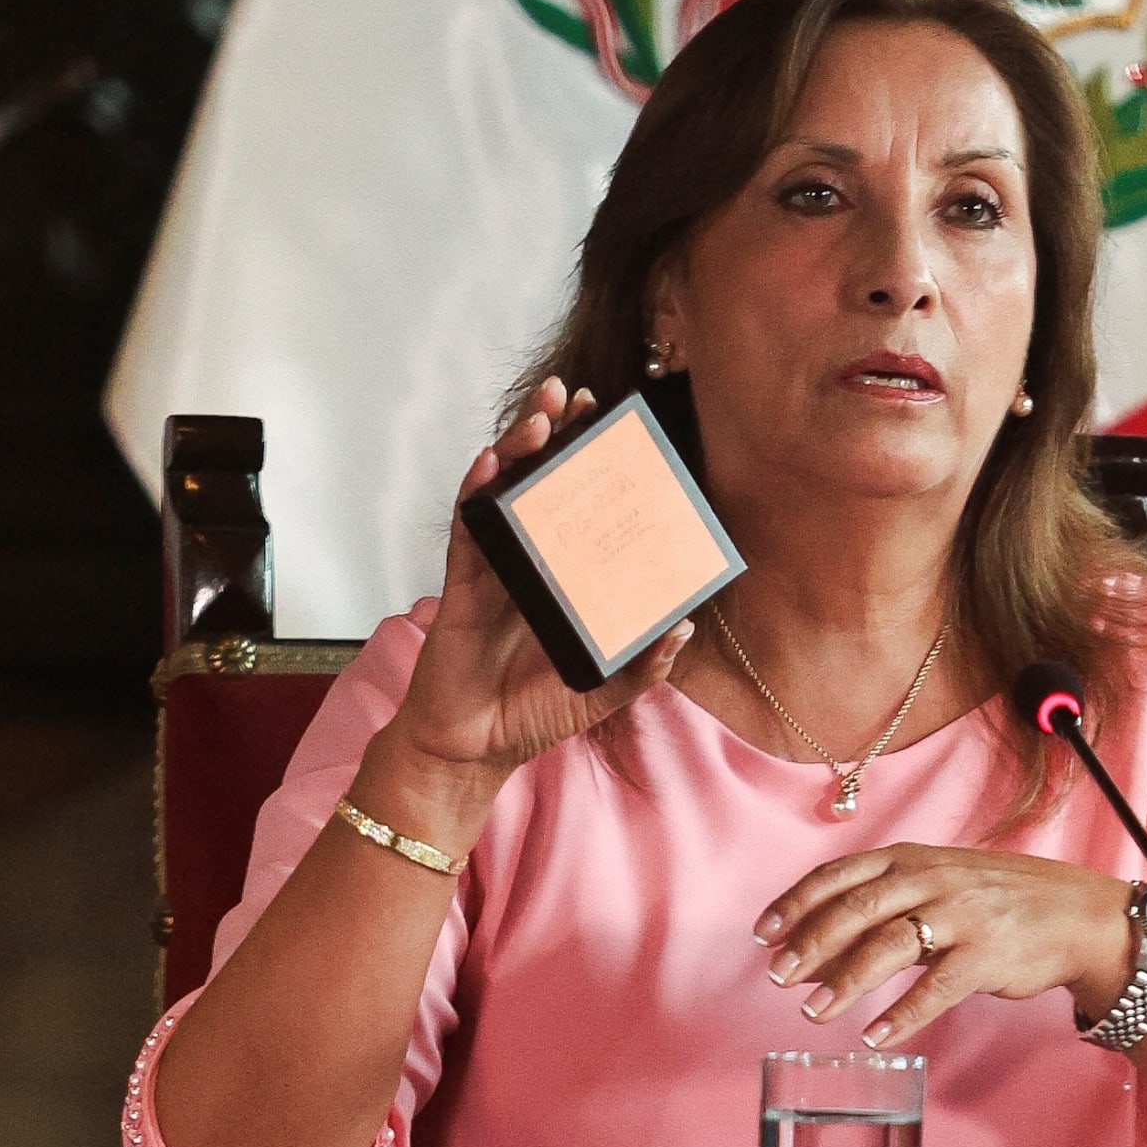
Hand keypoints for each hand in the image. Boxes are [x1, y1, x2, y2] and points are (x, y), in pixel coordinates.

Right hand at [376, 377, 694, 787]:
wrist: (475, 750)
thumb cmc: (535, 713)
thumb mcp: (605, 691)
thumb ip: (644, 665)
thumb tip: (684, 627)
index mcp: (570, 577)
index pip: (588, 507)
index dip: (600, 467)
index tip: (623, 429)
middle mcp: (534, 560)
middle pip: (546, 483)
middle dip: (560, 434)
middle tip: (579, 396)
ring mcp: (496, 567)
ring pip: (507, 492)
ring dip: (520, 446)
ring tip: (542, 413)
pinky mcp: (462, 583)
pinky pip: (468, 529)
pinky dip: (477, 492)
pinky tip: (491, 463)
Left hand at [754, 843, 1136, 1049]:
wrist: (1073, 912)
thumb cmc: (993, 898)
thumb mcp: (936, 878)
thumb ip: (883, 899)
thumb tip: (816, 938)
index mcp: (910, 858)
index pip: (840, 875)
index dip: (796, 902)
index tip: (763, 933)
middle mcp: (930, 879)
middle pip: (856, 909)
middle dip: (810, 943)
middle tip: (777, 977)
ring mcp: (959, 915)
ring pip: (889, 947)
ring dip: (845, 982)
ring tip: (814, 1011)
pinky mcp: (985, 955)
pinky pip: (935, 988)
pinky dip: (901, 1015)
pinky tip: (874, 1036)